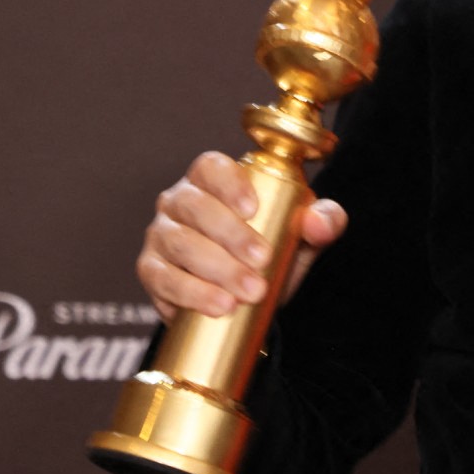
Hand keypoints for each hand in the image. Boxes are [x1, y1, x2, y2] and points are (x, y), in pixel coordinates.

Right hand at [137, 151, 346, 323]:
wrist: (247, 299)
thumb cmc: (271, 250)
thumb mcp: (301, 235)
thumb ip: (322, 221)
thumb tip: (320, 222)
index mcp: (213, 181)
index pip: (211, 167)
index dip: (229, 183)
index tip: (254, 209)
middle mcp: (180, 202)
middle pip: (195, 207)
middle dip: (231, 235)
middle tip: (263, 261)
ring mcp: (161, 235)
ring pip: (180, 244)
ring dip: (216, 270)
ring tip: (248, 292)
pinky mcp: (151, 271)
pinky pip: (163, 279)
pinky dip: (192, 293)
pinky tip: (219, 305)